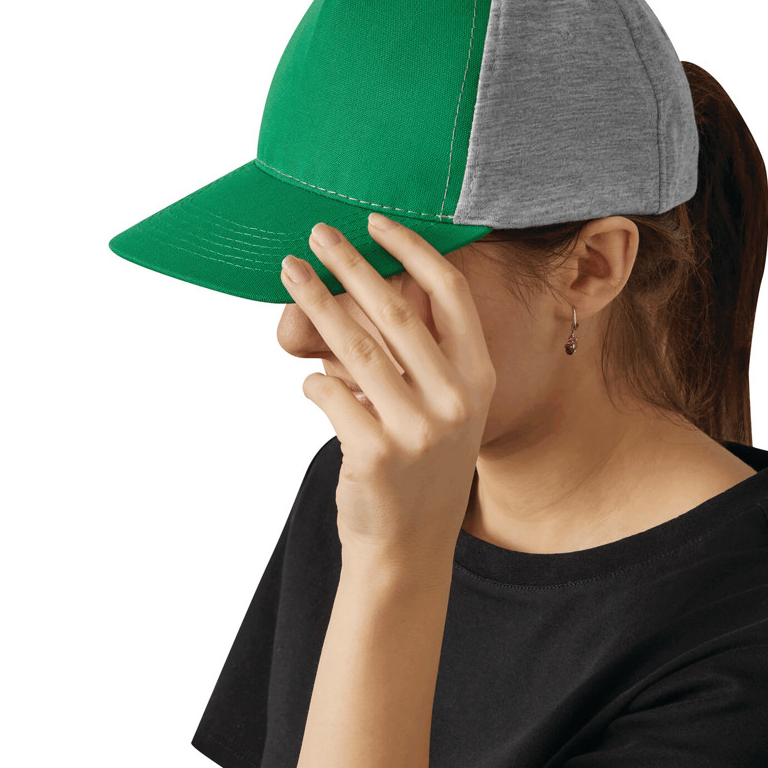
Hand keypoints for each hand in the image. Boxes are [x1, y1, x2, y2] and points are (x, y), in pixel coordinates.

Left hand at [281, 214, 495, 574]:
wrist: (409, 545)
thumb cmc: (418, 464)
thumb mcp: (438, 407)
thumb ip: (408, 353)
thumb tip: (352, 287)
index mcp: (477, 376)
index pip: (450, 293)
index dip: (412, 250)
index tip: (375, 223)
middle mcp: (456, 398)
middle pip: (395, 309)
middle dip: (351, 263)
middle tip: (318, 233)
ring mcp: (418, 429)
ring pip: (353, 345)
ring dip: (314, 302)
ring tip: (289, 272)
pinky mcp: (375, 454)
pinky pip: (327, 393)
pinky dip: (313, 382)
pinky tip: (313, 385)